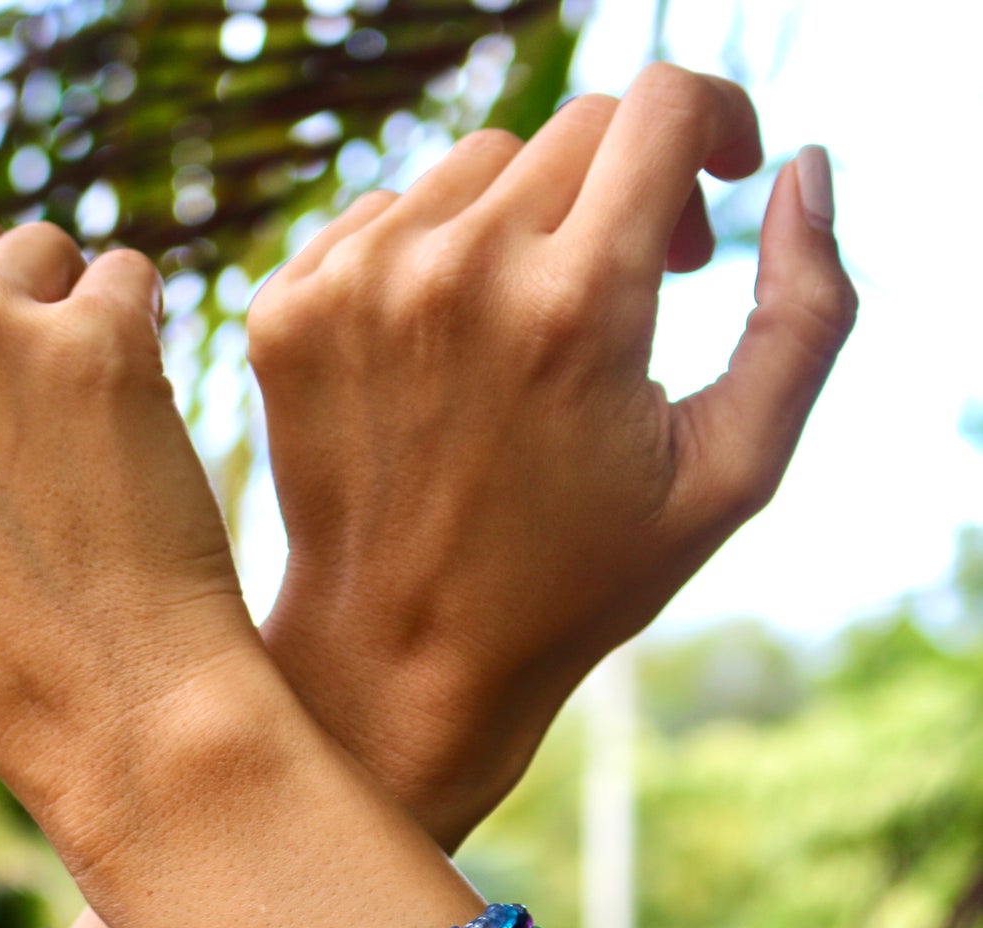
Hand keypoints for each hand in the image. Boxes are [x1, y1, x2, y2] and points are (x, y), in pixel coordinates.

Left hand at [251, 65, 856, 848]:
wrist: (400, 656)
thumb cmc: (574, 582)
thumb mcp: (728, 475)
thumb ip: (804, 315)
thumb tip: (801, 171)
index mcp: (576, 307)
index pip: (664, 107)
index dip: (715, 122)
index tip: (718, 179)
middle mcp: (455, 274)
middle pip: (574, 133)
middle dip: (627, 189)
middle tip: (635, 285)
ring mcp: (355, 288)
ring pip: (474, 166)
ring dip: (524, 220)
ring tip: (533, 328)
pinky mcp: (286, 310)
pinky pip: (382, 214)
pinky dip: (428, 256)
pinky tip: (447, 347)